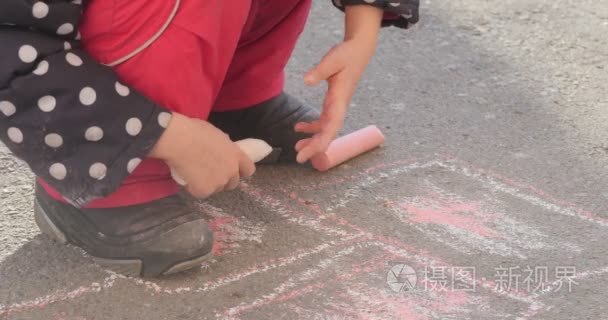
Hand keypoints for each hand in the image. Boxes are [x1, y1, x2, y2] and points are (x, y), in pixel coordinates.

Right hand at [149, 113, 254, 197]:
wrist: (178, 140)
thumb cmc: (194, 131)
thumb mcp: (217, 134)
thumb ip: (224, 145)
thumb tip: (224, 147)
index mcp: (236, 155)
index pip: (249, 170)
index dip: (240, 171)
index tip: (232, 169)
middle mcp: (231, 170)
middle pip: (233, 183)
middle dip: (224, 180)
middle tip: (210, 172)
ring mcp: (219, 182)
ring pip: (217, 189)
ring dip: (209, 185)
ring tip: (196, 174)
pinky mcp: (204, 190)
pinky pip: (201, 193)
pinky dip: (194, 188)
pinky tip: (187, 179)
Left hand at [294, 5, 382, 163]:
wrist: (359, 51)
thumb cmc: (347, 54)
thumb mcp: (333, 59)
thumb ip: (320, 71)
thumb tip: (306, 81)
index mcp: (339, 100)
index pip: (331, 127)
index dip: (320, 142)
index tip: (306, 152)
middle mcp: (339, 107)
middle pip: (328, 133)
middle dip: (314, 147)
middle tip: (298, 158)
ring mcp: (337, 106)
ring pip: (325, 129)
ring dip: (312, 140)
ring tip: (297, 147)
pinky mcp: (334, 103)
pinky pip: (323, 121)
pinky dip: (312, 127)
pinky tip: (298, 127)